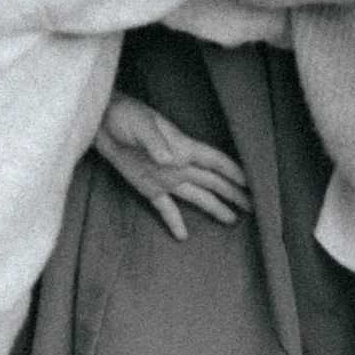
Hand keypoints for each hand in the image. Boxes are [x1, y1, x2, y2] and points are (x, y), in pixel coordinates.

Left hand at [91, 93, 252, 240]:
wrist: (102, 124)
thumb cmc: (124, 117)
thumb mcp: (140, 125)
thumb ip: (155, 142)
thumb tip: (171, 160)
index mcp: (183, 147)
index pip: (214, 161)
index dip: (233, 171)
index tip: (252, 183)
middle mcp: (179, 165)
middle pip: (211, 182)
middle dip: (232, 193)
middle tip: (253, 207)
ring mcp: (165, 178)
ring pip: (196, 196)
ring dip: (214, 207)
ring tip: (231, 220)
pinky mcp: (148, 188)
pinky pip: (166, 208)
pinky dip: (174, 222)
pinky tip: (182, 236)